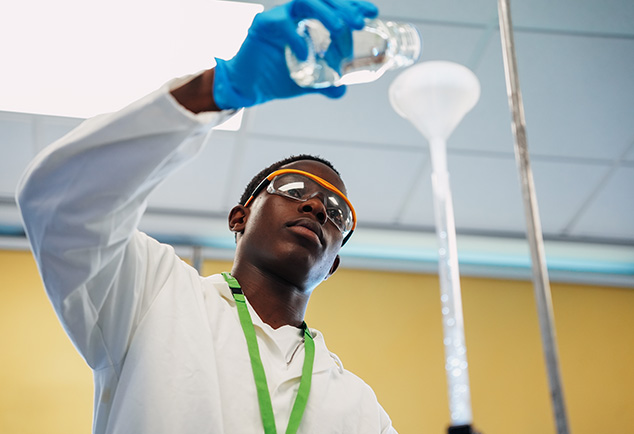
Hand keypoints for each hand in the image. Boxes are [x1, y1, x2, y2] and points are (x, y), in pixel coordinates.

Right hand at [212, 0, 378, 108]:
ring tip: (340, 30)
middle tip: (359, 21)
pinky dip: (296, 38)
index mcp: (308, 21)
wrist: (249, 87)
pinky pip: (282, 25)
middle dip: (344, 7)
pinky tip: (304, 53)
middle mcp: (295, 14)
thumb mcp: (306, 81)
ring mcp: (279, 17)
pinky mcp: (263, 25)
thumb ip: (325, 83)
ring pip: (305, 2)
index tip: (372, 13)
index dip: (353, 6)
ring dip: (325, 14)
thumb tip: (342, 90)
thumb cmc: (276, 77)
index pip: (333, 6)